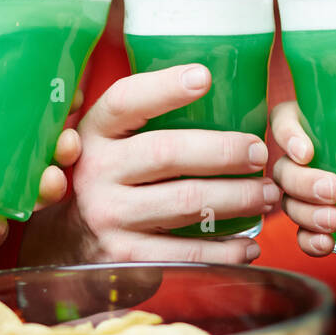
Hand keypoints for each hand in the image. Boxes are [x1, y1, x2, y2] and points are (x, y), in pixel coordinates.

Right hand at [21, 63, 278, 264]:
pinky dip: (226, 250)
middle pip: (168, 152)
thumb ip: (145, 118)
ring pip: (186, 200)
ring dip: (238, 198)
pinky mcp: (124, 257)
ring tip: (268, 194)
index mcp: (95, 132)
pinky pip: (186, 253)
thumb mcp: (110, 141)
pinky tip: (250, 244)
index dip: (163, 87)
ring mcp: (108, 216)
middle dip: (225, 151)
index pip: (126, 101)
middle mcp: (96, 171)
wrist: (68, 243)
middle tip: (260, 153)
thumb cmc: (110, 177)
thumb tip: (217, 86)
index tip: (204, 77)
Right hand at [269, 103, 335, 256]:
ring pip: (290, 201)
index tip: (307, 152)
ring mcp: (324, 192)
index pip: (289, 118)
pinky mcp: (335, 224)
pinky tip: (327, 245)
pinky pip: (305, 234)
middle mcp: (323, 155)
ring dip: (304, 214)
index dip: (287, 132)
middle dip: (301, 182)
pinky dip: (309, 241)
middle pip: (286, 166)